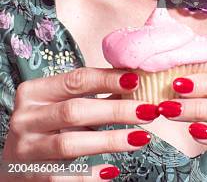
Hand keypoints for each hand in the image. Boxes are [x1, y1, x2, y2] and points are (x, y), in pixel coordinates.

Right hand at [2, 67, 157, 180]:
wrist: (12, 165)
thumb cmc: (46, 126)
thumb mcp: (61, 104)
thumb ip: (92, 94)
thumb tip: (133, 82)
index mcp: (34, 92)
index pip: (75, 80)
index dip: (107, 79)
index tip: (136, 80)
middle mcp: (26, 119)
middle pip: (75, 111)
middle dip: (116, 110)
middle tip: (147, 110)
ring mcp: (27, 150)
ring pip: (71, 144)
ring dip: (111, 140)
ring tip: (141, 137)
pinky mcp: (33, 178)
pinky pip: (67, 177)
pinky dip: (92, 174)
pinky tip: (113, 169)